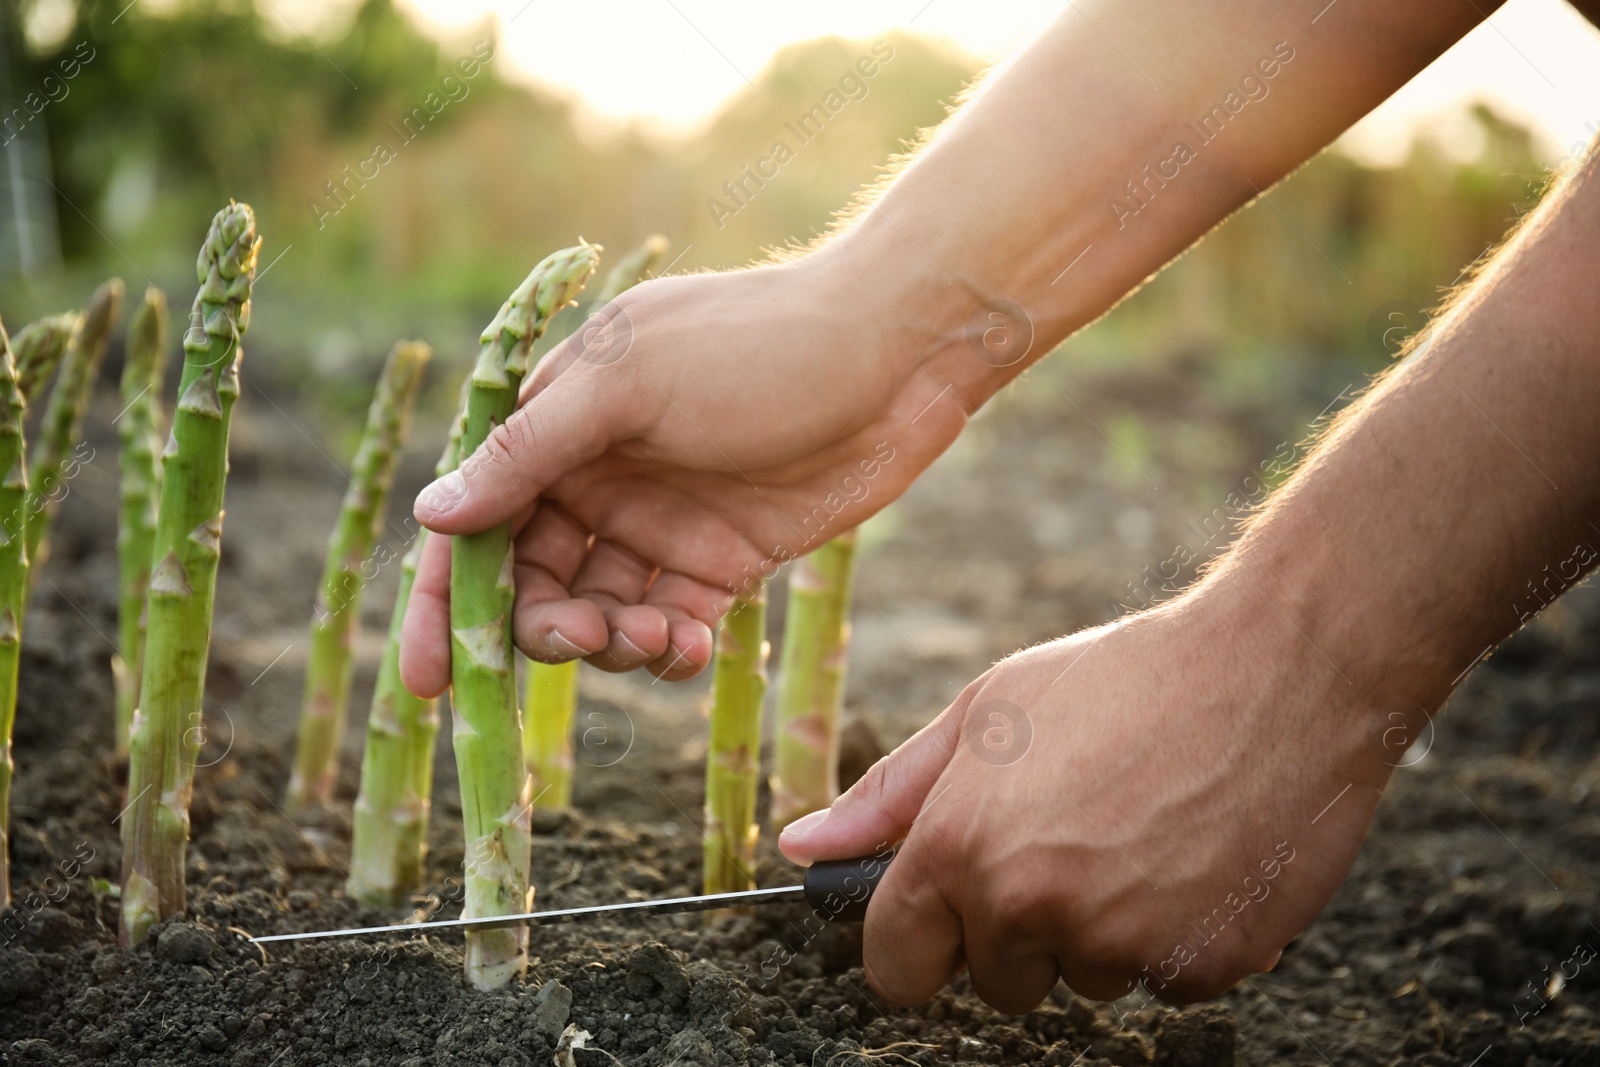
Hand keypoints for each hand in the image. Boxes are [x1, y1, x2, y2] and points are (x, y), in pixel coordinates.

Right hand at [400, 246, 978, 694]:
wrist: (897, 354)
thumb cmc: (757, 347)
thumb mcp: (630, 385)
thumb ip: (530, 453)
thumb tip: (430, 515)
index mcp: (559, 423)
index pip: (477, 523)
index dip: (444, 603)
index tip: (425, 683)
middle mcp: (598, 477)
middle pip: (533, 582)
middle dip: (543, 626)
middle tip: (583, 638)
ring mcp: (660, 522)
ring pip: (600, 612)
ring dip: (610, 641)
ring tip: (652, 634)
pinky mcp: (722, 558)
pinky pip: (668, 624)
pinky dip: (666, 648)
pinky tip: (683, 644)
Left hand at [779, 579, 1424, 1011]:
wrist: (1280, 669)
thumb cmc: (1124, 678)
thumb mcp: (987, 712)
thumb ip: (887, 795)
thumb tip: (800, 847)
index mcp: (961, 847)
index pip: (895, 966)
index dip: (914, 945)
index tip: (941, 925)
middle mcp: (1030, 907)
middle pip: (996, 980)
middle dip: (1020, 928)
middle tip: (1072, 836)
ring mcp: (1121, 945)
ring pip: (1084, 976)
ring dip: (1103, 926)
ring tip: (1143, 829)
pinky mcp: (1203, 967)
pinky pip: (1164, 979)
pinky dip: (1176, 934)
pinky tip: (1195, 854)